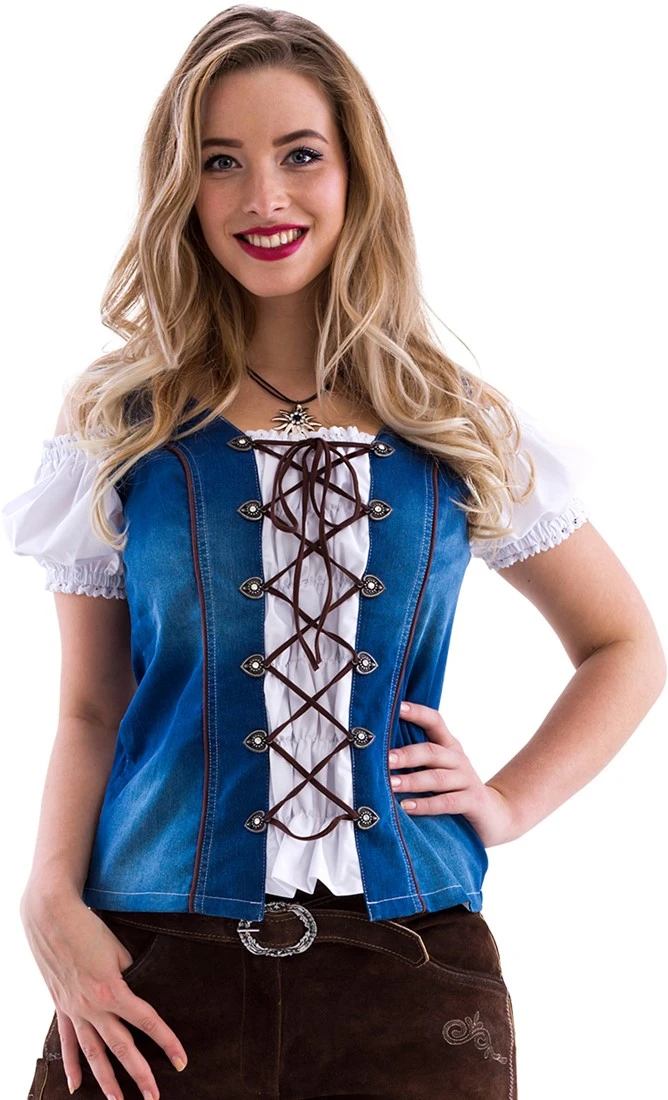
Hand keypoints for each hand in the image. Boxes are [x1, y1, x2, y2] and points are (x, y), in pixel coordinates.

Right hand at [20, 884, 187, 1098]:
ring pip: (93, 1052)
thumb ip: (130, 975)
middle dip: (139, 1074)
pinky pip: (68, 1041)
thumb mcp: (119, 950)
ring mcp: (74, 1010)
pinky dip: (71, 1065)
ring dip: (106, 1080)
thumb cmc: (90, 928)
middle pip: (121, 1047)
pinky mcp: (61, 1007)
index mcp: (113, 990)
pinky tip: (76, 1086)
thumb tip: (137, 991)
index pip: (147, 1022)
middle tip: (154, 1096)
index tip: (181, 1061)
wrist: (52, 918)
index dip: (166, 1042)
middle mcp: (93, 1006)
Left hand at [390, 701, 515, 846]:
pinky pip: (447, 802)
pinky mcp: (472, 802)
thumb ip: (419, 760)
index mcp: (449, 746)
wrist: (495, 816)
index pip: (435, 721)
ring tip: (390, 784)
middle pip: (431, 751)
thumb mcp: (440, 770)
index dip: (418, 712)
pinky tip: (407, 807)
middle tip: (386, 759)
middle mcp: (458, 759)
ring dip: (412, 781)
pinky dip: (426, 804)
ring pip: (437, 778)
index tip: (397, 707)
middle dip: (407, 754)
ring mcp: (467, 780)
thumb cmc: (456, 789)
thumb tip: (379, 752)